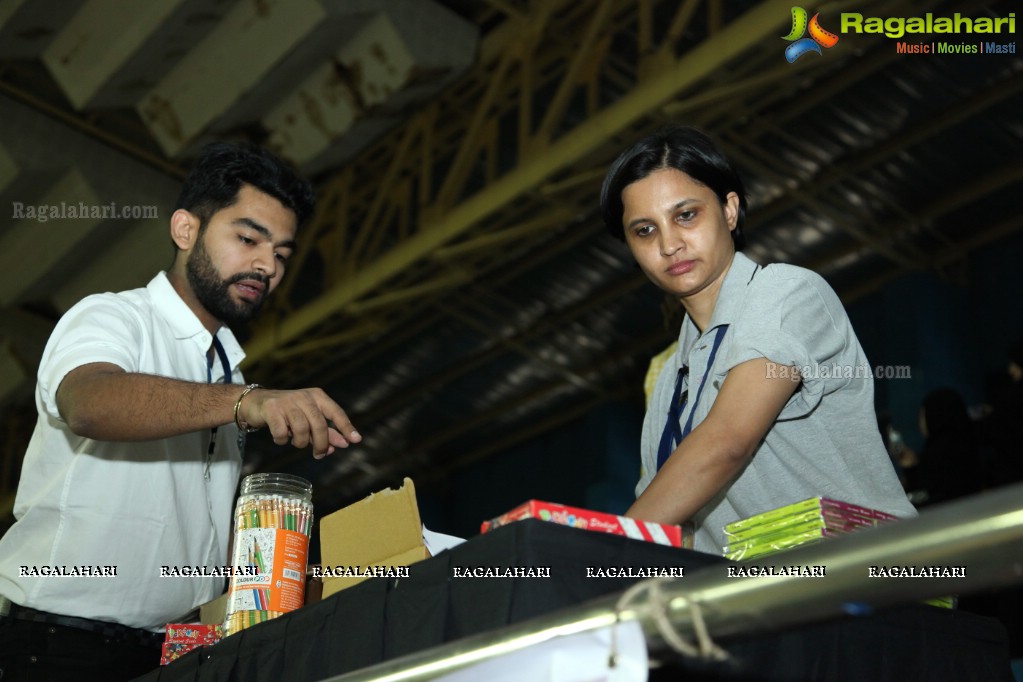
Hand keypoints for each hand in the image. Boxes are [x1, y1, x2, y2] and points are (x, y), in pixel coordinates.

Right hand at [239, 387, 360, 457]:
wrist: (255, 403)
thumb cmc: (287, 412)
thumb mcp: (309, 419)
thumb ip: (326, 431)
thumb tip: (343, 444)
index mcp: (317, 396)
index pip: (336, 412)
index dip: (346, 427)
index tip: (356, 440)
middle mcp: (304, 397)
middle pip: (319, 424)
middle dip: (321, 443)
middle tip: (320, 455)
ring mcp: (287, 402)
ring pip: (301, 429)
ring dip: (300, 442)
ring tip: (295, 441)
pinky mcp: (272, 409)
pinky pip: (282, 432)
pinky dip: (282, 440)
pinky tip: (281, 438)